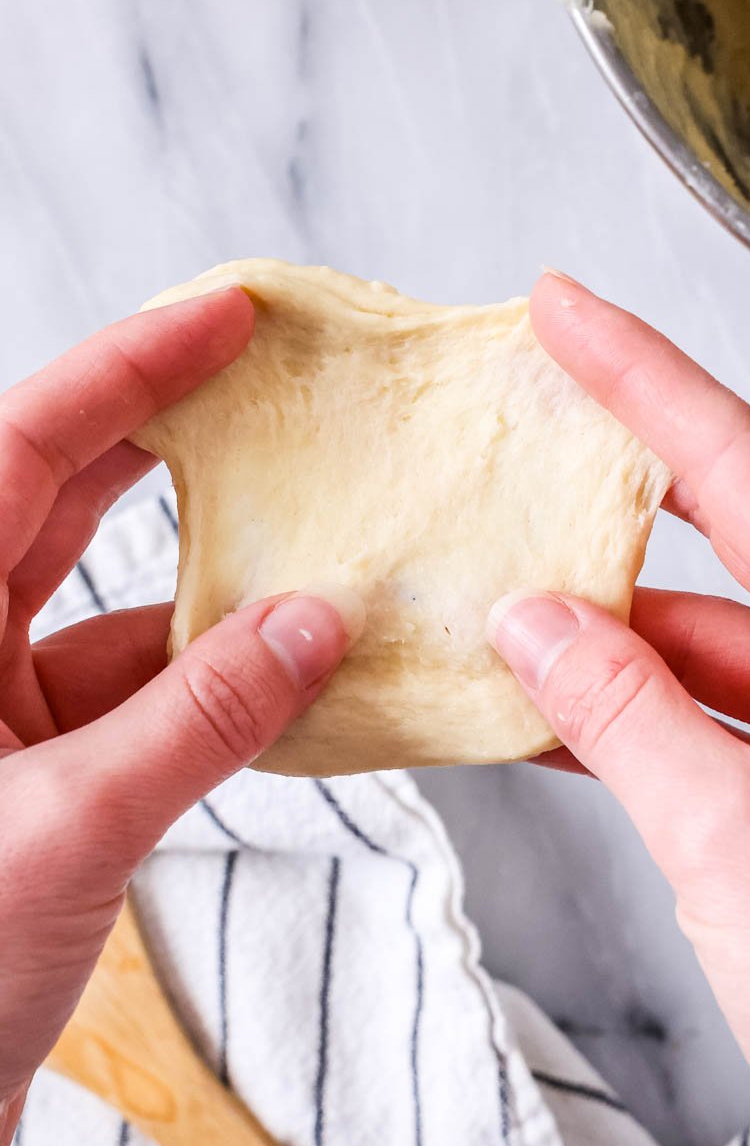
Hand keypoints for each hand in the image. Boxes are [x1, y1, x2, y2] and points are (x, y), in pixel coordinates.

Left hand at [0, 289, 361, 1142]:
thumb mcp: (68, 831)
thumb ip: (199, 720)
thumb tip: (316, 623)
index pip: (17, 457)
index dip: (122, 375)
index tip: (221, 315)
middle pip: (57, 506)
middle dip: (167, 445)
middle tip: (275, 389)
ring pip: (115, 613)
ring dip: (218, 588)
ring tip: (323, 542)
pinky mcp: (41, 783)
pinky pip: (143, 702)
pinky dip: (219, 687)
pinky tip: (301, 674)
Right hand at [491, 277, 749, 1145]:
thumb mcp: (722, 839)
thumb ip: (620, 711)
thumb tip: (533, 620)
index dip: (649, 381)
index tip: (565, 309)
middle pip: (741, 546)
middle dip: (622, 504)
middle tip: (522, 432)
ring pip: (726, 646)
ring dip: (621, 642)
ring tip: (499, 616)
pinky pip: (737, 718)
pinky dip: (654, 715)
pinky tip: (563, 707)